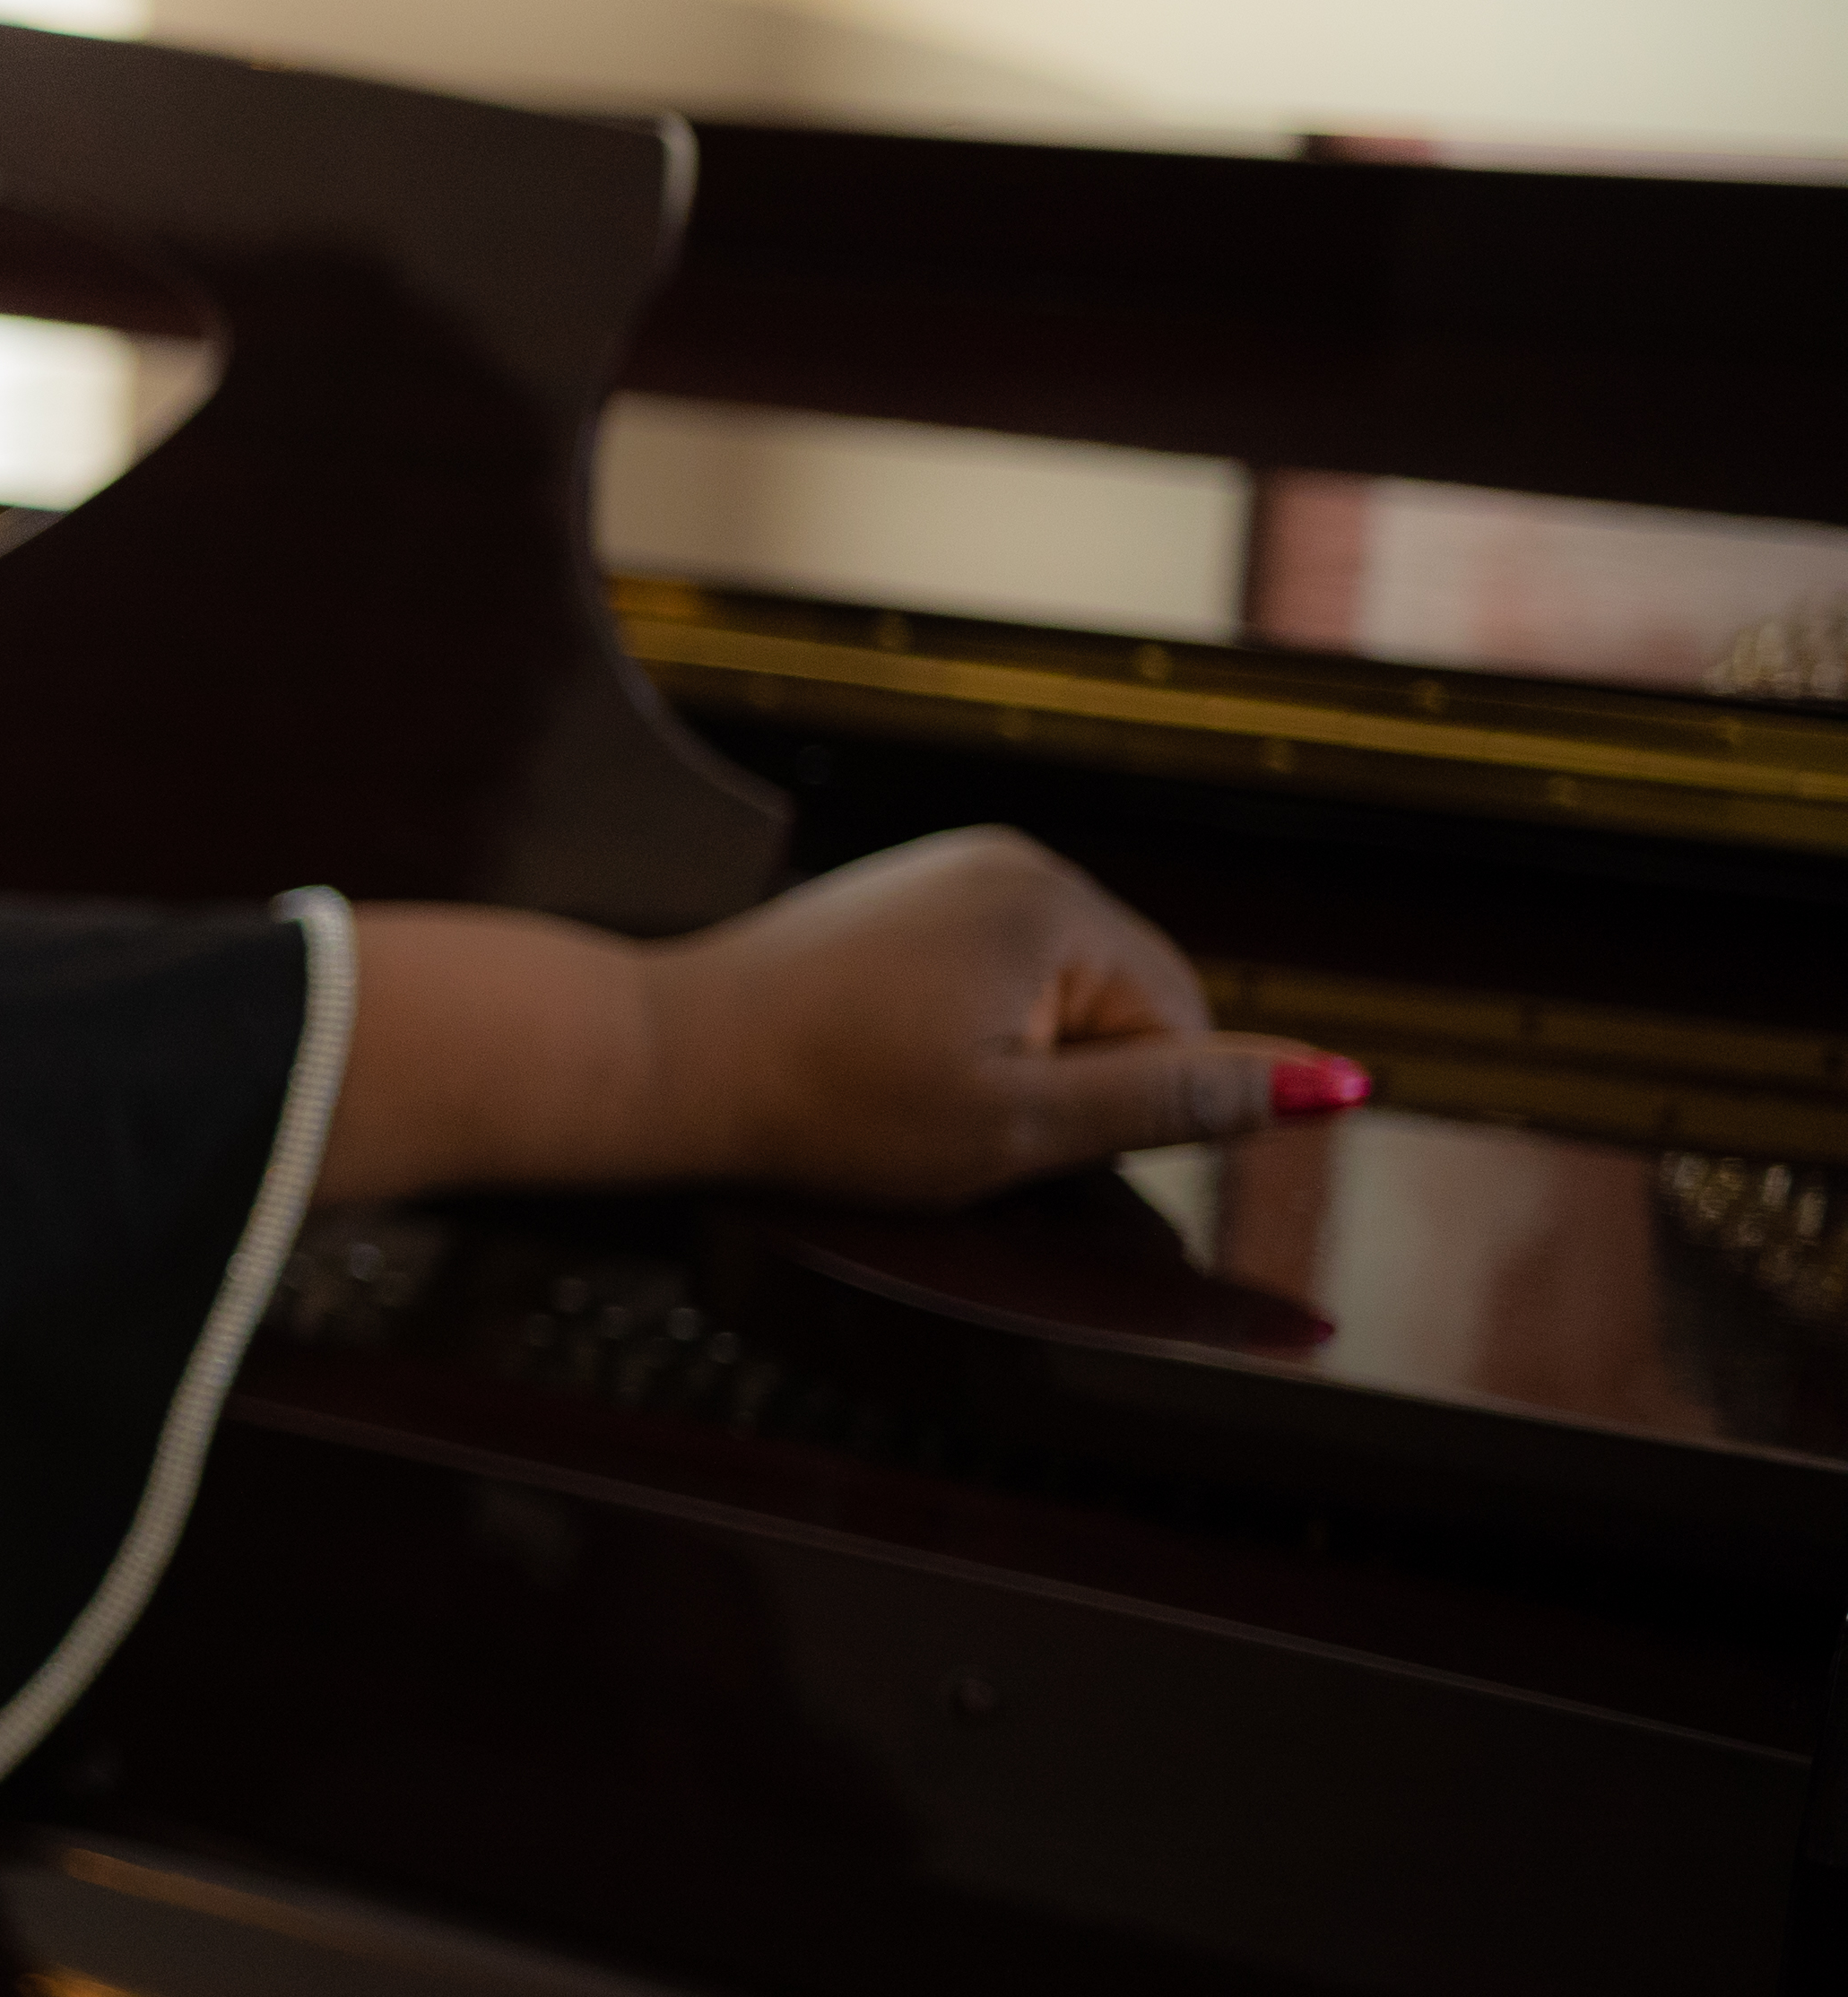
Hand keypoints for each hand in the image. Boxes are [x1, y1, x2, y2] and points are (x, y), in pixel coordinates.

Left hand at [640, 828, 1348, 1204]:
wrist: (663, 1059)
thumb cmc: (828, 1105)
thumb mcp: (1020, 1128)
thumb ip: (1176, 1102)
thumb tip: (1333, 1083)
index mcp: (1056, 904)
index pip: (1179, 1028)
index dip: (1113, 1109)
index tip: (1012, 1135)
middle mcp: (1016, 861)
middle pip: (1121, 1005)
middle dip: (1065, 1080)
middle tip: (950, 1120)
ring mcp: (956, 869)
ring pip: (1055, 998)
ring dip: (1014, 1060)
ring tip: (908, 1090)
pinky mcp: (908, 893)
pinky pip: (992, 976)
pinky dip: (965, 1031)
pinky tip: (887, 1059)